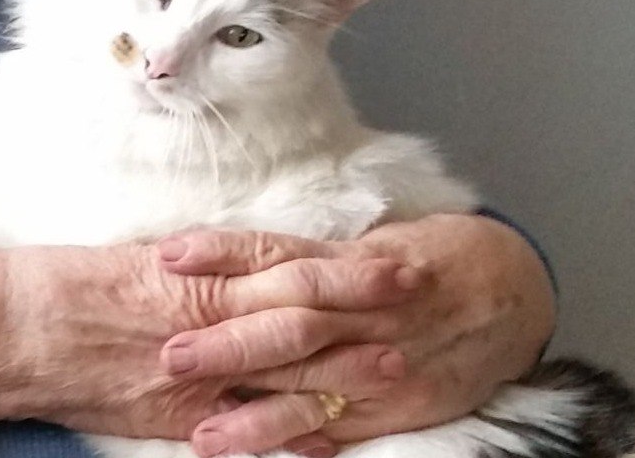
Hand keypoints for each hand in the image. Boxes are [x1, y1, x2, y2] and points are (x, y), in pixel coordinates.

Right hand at [0, 239, 419, 443]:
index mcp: (188, 275)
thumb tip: (229, 263)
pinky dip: (286, 433)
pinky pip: (241, 429)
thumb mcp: (129, 259)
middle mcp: (198, 326)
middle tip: (420, 300)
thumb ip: (186, 267)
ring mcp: (191, 379)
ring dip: (343, 371)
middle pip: (295, 320)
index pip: (280, 269)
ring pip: (280, 375)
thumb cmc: (59, 283)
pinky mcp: (172, 419)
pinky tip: (328, 439)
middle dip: (360, 312)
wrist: (10, 331)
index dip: (339, 268)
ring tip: (401, 366)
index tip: (389, 256)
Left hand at [157, 214, 555, 456]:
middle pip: (285, 325)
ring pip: (312, 390)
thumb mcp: (360, 237)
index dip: (219, 254)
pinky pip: (347, 428)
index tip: (167, 257)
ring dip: (256, 414)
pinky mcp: (401, 406)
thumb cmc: (420, 252)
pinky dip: (307, 441)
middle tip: (171, 354)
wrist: (506, 284)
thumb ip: (297, 252)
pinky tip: (267, 454)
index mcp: (342, 258)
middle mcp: (359, 310)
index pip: (270, 252)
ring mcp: (380, 362)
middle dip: (229, 344)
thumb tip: (219, 253)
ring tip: (202, 432)